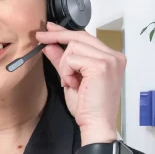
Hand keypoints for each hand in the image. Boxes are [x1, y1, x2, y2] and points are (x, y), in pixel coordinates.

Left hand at [35, 22, 124, 144]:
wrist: (96, 124)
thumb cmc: (87, 107)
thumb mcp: (71, 78)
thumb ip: (62, 60)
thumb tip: (49, 45)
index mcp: (112, 58)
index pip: (86, 37)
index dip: (66, 32)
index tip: (50, 29)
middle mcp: (114, 56)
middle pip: (80, 36)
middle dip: (57, 36)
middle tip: (40, 37)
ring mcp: (109, 60)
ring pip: (73, 47)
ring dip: (65, 65)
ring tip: (70, 82)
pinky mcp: (101, 66)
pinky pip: (72, 58)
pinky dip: (67, 71)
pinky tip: (73, 84)